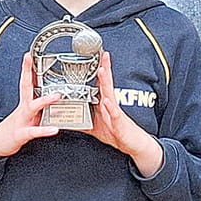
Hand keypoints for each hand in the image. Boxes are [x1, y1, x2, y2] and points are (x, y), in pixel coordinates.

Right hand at [0, 52, 63, 158]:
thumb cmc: (17, 127)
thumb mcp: (26, 113)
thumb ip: (38, 104)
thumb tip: (51, 93)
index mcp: (25, 103)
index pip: (26, 82)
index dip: (27, 68)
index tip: (29, 54)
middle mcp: (23, 109)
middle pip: (25, 87)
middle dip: (28, 73)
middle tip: (33, 61)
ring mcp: (21, 120)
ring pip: (32, 107)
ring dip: (44, 101)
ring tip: (57, 95)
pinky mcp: (21, 134)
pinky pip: (33, 131)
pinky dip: (44, 130)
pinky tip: (54, 129)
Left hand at [85, 51, 162, 177]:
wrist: (133, 144)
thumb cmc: (116, 133)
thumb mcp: (94, 127)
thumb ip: (81, 122)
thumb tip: (67, 120)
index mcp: (104, 104)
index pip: (101, 84)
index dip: (98, 71)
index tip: (95, 58)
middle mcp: (111, 104)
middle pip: (106, 84)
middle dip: (104, 69)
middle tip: (102, 56)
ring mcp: (116, 112)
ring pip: (110, 94)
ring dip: (106, 82)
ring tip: (102, 71)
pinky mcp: (120, 123)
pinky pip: (115, 114)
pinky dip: (111, 107)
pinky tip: (107, 101)